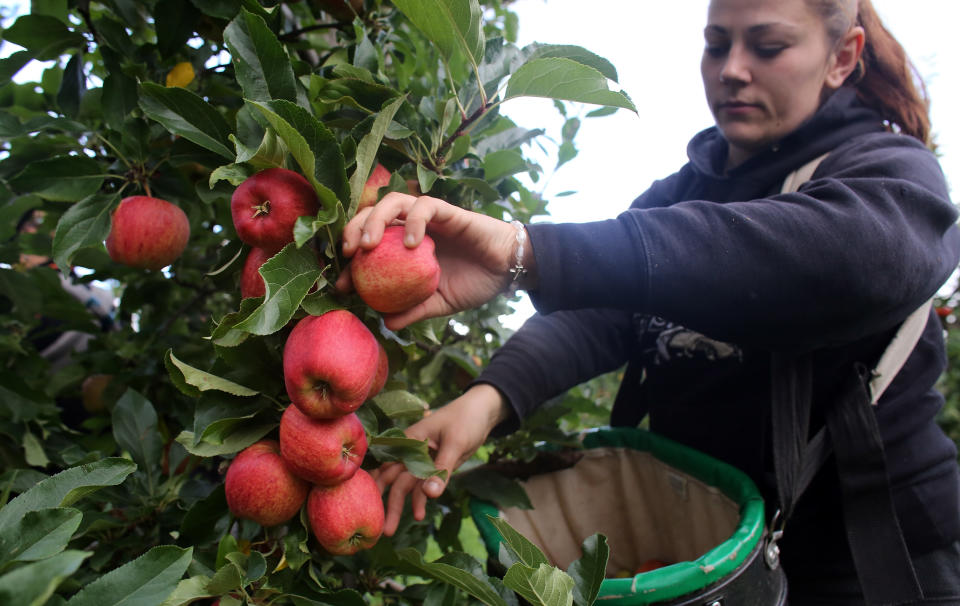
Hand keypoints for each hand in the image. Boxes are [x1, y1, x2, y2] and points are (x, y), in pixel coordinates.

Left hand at [338, 193, 534, 329]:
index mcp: (404, 247)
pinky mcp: (447, 211)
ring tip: (368, 246)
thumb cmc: (474, 283)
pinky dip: (413, 222)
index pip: (369, 245)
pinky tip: (411, 244)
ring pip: (393, 202)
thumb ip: (414, 310)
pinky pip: (424, 206)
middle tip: (349, 256)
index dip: (350, 262)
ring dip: (374, 220)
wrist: (507, 271)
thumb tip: (386, 323)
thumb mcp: (440, 303)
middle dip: (353, 230)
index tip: (341, 285)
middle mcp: (412, 227)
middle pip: (372, 215)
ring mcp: (428, 217)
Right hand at [371, 384, 508, 535]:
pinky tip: (419, 515)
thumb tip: (430, 495)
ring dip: (399, 506)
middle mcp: (410, 452)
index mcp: (409, 440)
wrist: (482, 412)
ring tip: (391, 530)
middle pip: (393, 479)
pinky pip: (422, 486)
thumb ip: (442, 469)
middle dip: (386, 503)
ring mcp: (422, 461)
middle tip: (382, 529)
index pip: (385, 464)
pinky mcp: (433, 468)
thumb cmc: (465, 419)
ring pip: (406, 486)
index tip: (366, 505)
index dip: (373, 483)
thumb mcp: (455, 442)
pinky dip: (419, 500)